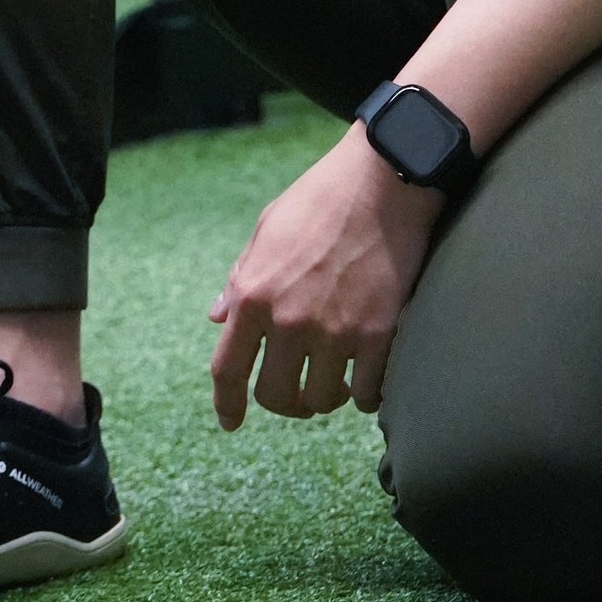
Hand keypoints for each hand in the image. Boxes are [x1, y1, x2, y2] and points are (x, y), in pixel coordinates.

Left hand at [208, 126, 439, 428]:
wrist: (384, 179)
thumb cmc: (321, 198)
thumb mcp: (266, 230)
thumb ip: (241, 278)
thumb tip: (217, 317)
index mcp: (253, 294)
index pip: (227, 370)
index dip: (227, 403)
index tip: (231, 421)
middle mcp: (288, 321)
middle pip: (275, 396)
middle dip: (284, 404)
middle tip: (298, 395)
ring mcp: (335, 330)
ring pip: (322, 400)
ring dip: (326, 399)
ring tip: (336, 385)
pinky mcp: (378, 333)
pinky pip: (367, 391)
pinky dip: (365, 396)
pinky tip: (366, 385)